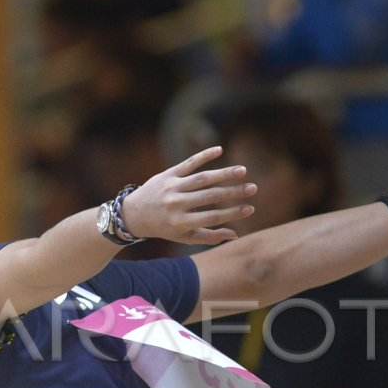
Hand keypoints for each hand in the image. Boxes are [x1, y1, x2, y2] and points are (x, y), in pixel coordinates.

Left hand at [119, 146, 255, 245]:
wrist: (134, 214)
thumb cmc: (165, 228)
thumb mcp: (184, 237)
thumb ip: (209, 236)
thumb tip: (235, 234)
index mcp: (181, 223)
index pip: (212, 217)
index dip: (233, 213)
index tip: (250, 208)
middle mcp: (176, 204)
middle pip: (210, 196)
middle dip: (233, 192)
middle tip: (253, 188)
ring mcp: (172, 187)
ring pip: (201, 178)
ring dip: (223, 173)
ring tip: (242, 171)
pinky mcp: (168, 174)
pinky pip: (188, 163)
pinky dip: (203, 155)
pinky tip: (219, 149)